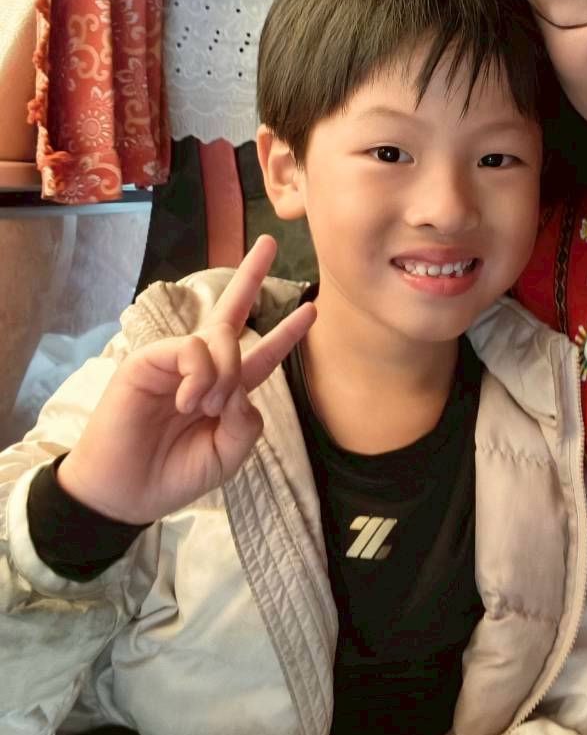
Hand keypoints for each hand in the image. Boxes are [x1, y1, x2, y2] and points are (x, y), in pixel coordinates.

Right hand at [56, 236, 316, 525]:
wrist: (127, 493)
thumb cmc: (174, 474)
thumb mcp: (227, 454)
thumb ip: (246, 423)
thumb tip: (241, 389)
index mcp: (225, 390)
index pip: (262, 355)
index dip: (286, 333)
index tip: (312, 311)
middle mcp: (202, 367)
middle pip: (232, 312)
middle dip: (252, 276)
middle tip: (268, 242)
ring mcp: (174, 361)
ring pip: (222, 338)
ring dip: (225, 374)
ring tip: (202, 409)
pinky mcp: (148, 360)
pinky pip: (192, 350)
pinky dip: (199, 376)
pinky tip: (184, 402)